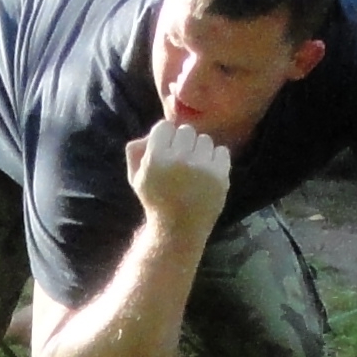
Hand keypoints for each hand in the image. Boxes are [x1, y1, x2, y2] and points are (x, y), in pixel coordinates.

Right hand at [124, 117, 232, 239]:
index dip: (165, 138)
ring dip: (200, 151)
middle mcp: (179, 161)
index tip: (165, 152)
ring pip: (205, 139)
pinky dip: (216, 160)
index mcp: (155, 160)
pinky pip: (221, 151)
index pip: (164, 126)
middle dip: (183, 143)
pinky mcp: (220, 176)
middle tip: (181, 162)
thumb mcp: (136, 178)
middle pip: (186, 130)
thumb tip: (151, 133)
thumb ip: (135, 151)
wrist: (179, 230)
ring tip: (194, 170)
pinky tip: (207, 174)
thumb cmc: (157, 200)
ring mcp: (202, 168)